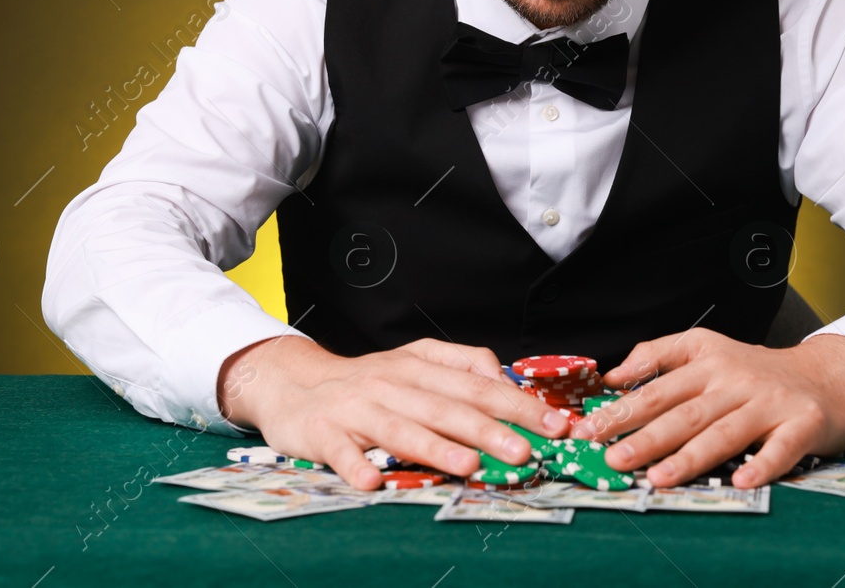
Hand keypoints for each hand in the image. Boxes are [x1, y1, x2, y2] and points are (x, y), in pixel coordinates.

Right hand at [217, 335, 571, 489]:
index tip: (552, 423)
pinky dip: (357, 467)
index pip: (475, 383)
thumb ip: (462, 366)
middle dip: (488, 429)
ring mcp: (356, 410)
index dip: (516, 404)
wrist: (292, 382)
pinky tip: (375, 484)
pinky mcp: (323, 435)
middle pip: (445, 407)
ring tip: (470, 466)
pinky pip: (342, 454)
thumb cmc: (367, 380)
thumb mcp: (416, 361)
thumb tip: (507, 381)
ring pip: (401, 429)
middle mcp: (391, 384)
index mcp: (418, 366)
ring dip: (436, 448)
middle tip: (524, 451)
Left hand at [571, 328, 844, 487]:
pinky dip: (762, 465)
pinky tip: (742, 481)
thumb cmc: (758, 371)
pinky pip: (780, 448)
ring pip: (724, 432)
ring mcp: (769, 403)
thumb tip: (613, 376)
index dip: (622, 410)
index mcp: (708, 363)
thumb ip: (659, 356)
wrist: (828, 374)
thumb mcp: (707, 348)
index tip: (590, 430)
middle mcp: (735, 381)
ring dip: (690, 457)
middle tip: (613, 459)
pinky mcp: (802, 425)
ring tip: (659, 478)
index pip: (658, 389)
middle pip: (685, 412)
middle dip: (646, 437)